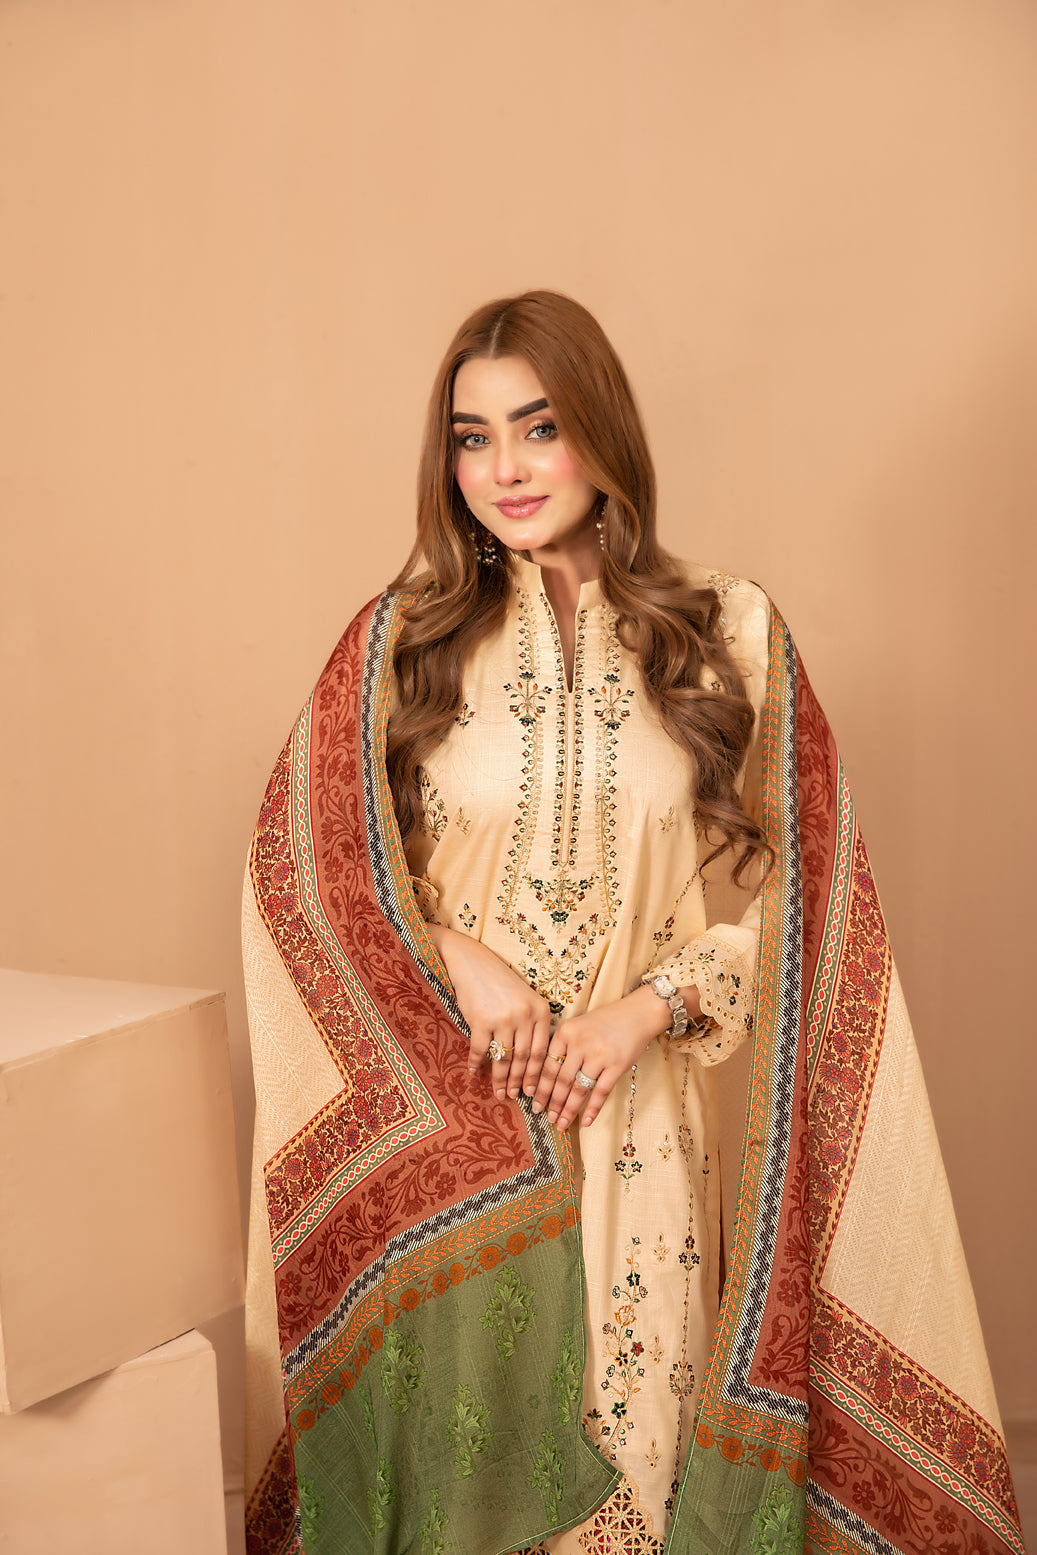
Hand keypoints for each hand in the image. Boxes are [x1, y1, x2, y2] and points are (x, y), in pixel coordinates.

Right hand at [427, 924, 552, 1100]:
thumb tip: (531, 1060)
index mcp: (540, 1011)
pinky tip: (474, 1072)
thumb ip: (532, 1024)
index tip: (532, 1090)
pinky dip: (476, 1064)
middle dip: (518, 1081)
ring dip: (500, 1078)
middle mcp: (525, 1015)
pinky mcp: (481, 1020)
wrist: (472, 962)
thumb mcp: (525, 998)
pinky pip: (480, 1050)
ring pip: (503, 1058)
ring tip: (498, 1092)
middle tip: (514, 1096)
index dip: (536, 1075)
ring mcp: (503, 1018)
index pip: (541, 1051)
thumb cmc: (500, 982)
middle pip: (524, 1058)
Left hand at [530, 982, 701, 1130]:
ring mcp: (599, 1055)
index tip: (534, 1103)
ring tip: (561, 1124)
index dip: (540, 1088)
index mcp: (565, 1032)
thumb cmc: (605, 1021)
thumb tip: (546, 1078)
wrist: (638, 1013)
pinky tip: (586, 1121)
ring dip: (568, 1110)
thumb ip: (563, 1046)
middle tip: (546, 1118)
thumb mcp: (578, 1025)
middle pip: (561, 1080)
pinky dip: (592, 1109)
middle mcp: (580, 1043)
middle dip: (552, 1103)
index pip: (548, 1066)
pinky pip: (601, 1092)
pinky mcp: (616, 1065)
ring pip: (578, 1089)